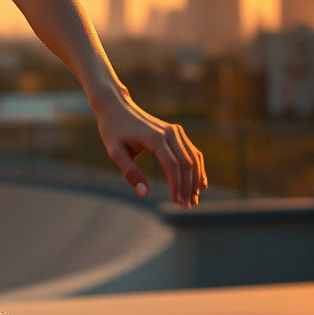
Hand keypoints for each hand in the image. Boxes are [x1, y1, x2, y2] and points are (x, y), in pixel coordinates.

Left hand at [94, 91, 206, 207]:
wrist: (116, 108)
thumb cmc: (113, 131)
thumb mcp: (115, 153)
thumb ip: (131, 172)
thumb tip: (144, 193)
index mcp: (155, 138)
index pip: (173, 166)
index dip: (177, 186)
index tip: (176, 202)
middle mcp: (170, 133)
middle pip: (187, 164)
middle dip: (188, 187)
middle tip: (186, 206)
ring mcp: (175, 131)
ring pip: (193, 158)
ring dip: (195, 180)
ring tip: (193, 200)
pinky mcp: (176, 132)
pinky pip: (192, 152)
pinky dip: (196, 168)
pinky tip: (199, 184)